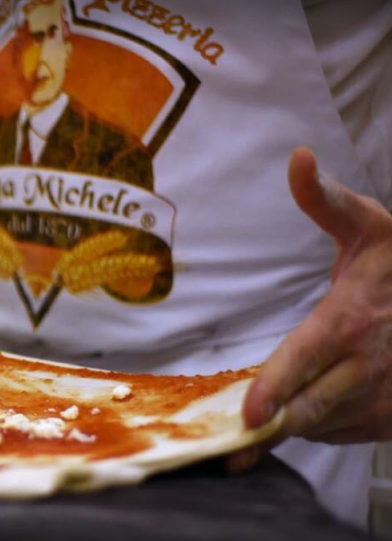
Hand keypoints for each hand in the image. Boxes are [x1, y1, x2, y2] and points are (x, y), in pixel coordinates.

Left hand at [229, 147, 391, 471]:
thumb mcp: (369, 226)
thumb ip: (325, 199)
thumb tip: (298, 157)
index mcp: (351, 320)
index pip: (304, 360)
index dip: (276, 390)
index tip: (249, 416)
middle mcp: (367, 366)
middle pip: (306, 409)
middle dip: (268, 429)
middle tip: (230, 447)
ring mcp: (383, 400)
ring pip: (319, 426)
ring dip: (287, 425)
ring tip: (256, 422)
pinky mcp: (391, 421)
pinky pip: (338, 435)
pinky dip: (314, 427)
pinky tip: (300, 409)